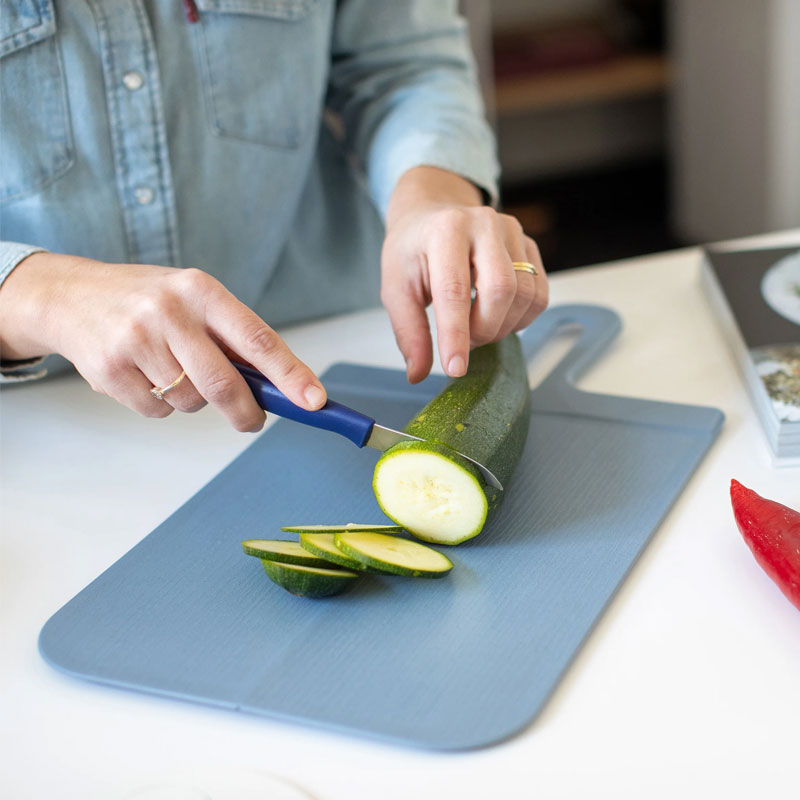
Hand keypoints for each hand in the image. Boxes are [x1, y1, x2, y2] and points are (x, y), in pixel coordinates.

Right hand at [0, 253, 326, 430]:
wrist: (68, 295)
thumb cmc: (147, 301)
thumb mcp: (193, 300)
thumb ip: (232, 339)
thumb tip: (281, 386)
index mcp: (201, 290)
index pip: (257, 339)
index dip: (290, 374)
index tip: (315, 401)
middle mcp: (169, 312)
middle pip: (223, 383)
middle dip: (246, 413)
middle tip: (253, 422)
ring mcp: (135, 341)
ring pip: (190, 401)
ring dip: (192, 401)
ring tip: (169, 370)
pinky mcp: (109, 370)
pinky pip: (157, 412)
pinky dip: (161, 406)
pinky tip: (143, 376)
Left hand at [381, 166, 547, 382]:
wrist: (431, 216)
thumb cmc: (413, 251)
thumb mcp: (396, 289)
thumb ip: (409, 332)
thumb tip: (418, 373)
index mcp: (445, 230)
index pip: (455, 290)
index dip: (456, 335)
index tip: (455, 367)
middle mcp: (484, 223)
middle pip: (501, 290)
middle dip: (484, 330)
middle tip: (464, 343)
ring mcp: (512, 232)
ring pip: (525, 295)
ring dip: (503, 327)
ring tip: (477, 328)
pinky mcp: (529, 245)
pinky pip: (539, 294)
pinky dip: (522, 318)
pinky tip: (497, 317)